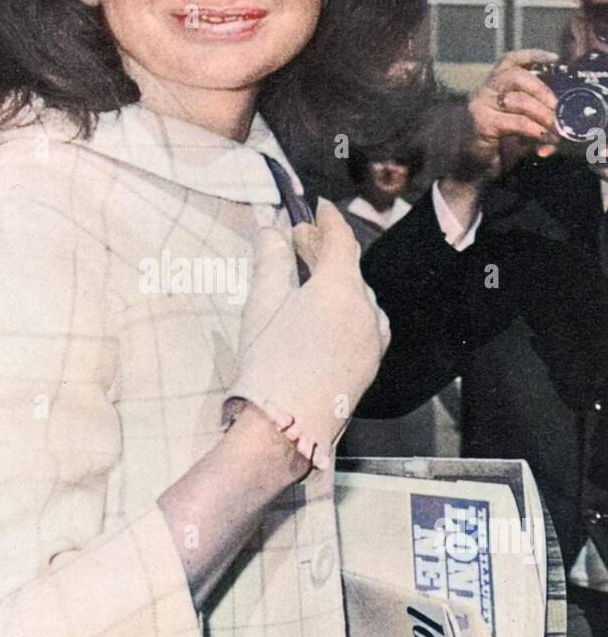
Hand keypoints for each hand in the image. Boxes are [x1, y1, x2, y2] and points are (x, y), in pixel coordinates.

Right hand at [226, 201, 390, 469]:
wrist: (285, 429)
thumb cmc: (269, 363)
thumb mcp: (263, 303)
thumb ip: (271, 260)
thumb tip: (271, 231)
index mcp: (341, 288)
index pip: (341, 240)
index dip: (328, 220)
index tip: (318, 207)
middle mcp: (367, 311)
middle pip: (349, 269)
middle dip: (324, 252)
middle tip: (298, 242)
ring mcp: (373, 341)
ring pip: (359, 298)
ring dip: (337, 283)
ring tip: (308, 281)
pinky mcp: (370, 366)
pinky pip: (364, 325)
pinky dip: (346, 311)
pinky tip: (325, 318)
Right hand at [462, 48, 560, 179]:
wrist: (470, 168)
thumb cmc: (496, 144)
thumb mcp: (518, 126)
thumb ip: (536, 119)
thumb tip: (559, 122)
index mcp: (493, 86)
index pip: (509, 60)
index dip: (532, 55)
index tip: (554, 59)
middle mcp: (484, 91)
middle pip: (515, 76)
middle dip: (541, 89)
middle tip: (556, 107)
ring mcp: (480, 106)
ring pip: (517, 99)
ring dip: (541, 112)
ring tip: (553, 126)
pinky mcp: (482, 124)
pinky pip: (515, 122)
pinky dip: (533, 129)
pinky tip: (542, 136)